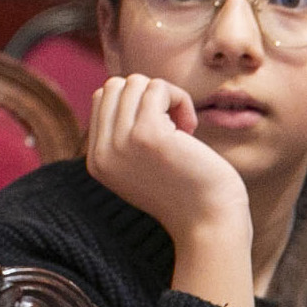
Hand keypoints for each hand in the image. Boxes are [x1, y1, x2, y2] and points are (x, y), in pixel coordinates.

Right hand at [86, 75, 255, 306]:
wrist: (210, 223)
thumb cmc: (187, 191)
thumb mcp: (142, 166)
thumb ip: (125, 135)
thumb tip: (125, 87)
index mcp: (97, 160)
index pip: (101, 100)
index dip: (135, 104)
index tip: (162, 130)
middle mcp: (102, 152)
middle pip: (114, 87)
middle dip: (148, 95)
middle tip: (173, 124)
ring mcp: (122, 143)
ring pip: (135, 83)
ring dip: (166, 96)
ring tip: (183, 126)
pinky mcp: (148, 134)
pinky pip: (158, 88)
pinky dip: (180, 99)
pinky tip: (191, 127)